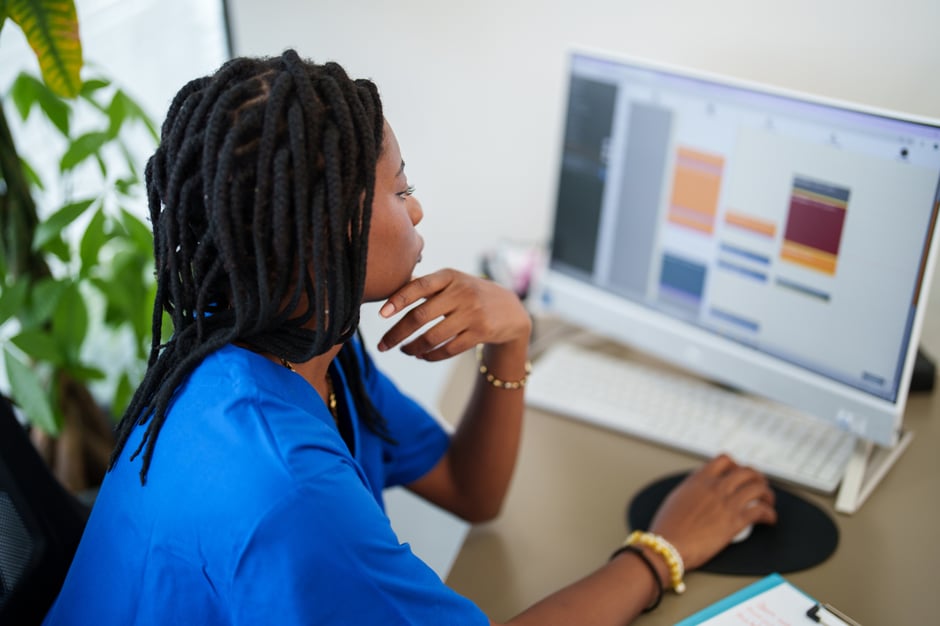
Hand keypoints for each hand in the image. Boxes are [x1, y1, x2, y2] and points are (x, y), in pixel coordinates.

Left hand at [377, 269, 530, 360]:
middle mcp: (462, 292)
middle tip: (382, 345)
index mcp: (450, 276)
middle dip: (397, 333)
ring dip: (412, 347)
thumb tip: (388, 287)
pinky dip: (431, 355)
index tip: (380, 315)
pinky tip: (421, 356)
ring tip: (403, 351)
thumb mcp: (453, 281)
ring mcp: (472, 313)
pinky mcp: (481, 332)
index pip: (419, 286)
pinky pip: (448, 349)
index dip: (398, 300)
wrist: (510, 310)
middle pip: (421, 316)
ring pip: (433, 336)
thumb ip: (426, 285)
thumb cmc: (471, 294)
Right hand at [648, 454, 776, 570]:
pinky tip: (769, 519)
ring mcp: (726, 502)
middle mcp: (715, 487)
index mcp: (699, 479)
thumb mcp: (676, 498)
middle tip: (759, 486)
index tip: (739, 474)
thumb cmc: (667, 528)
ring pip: (758, 488)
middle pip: (747, 471)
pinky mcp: (735, 521)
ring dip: (767, 494)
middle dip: (757, 478)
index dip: (736, 465)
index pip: (724, 460)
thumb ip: (691, 489)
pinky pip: (761, 511)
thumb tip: (699, 490)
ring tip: (767, 502)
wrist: (668, 547)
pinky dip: (769, 514)